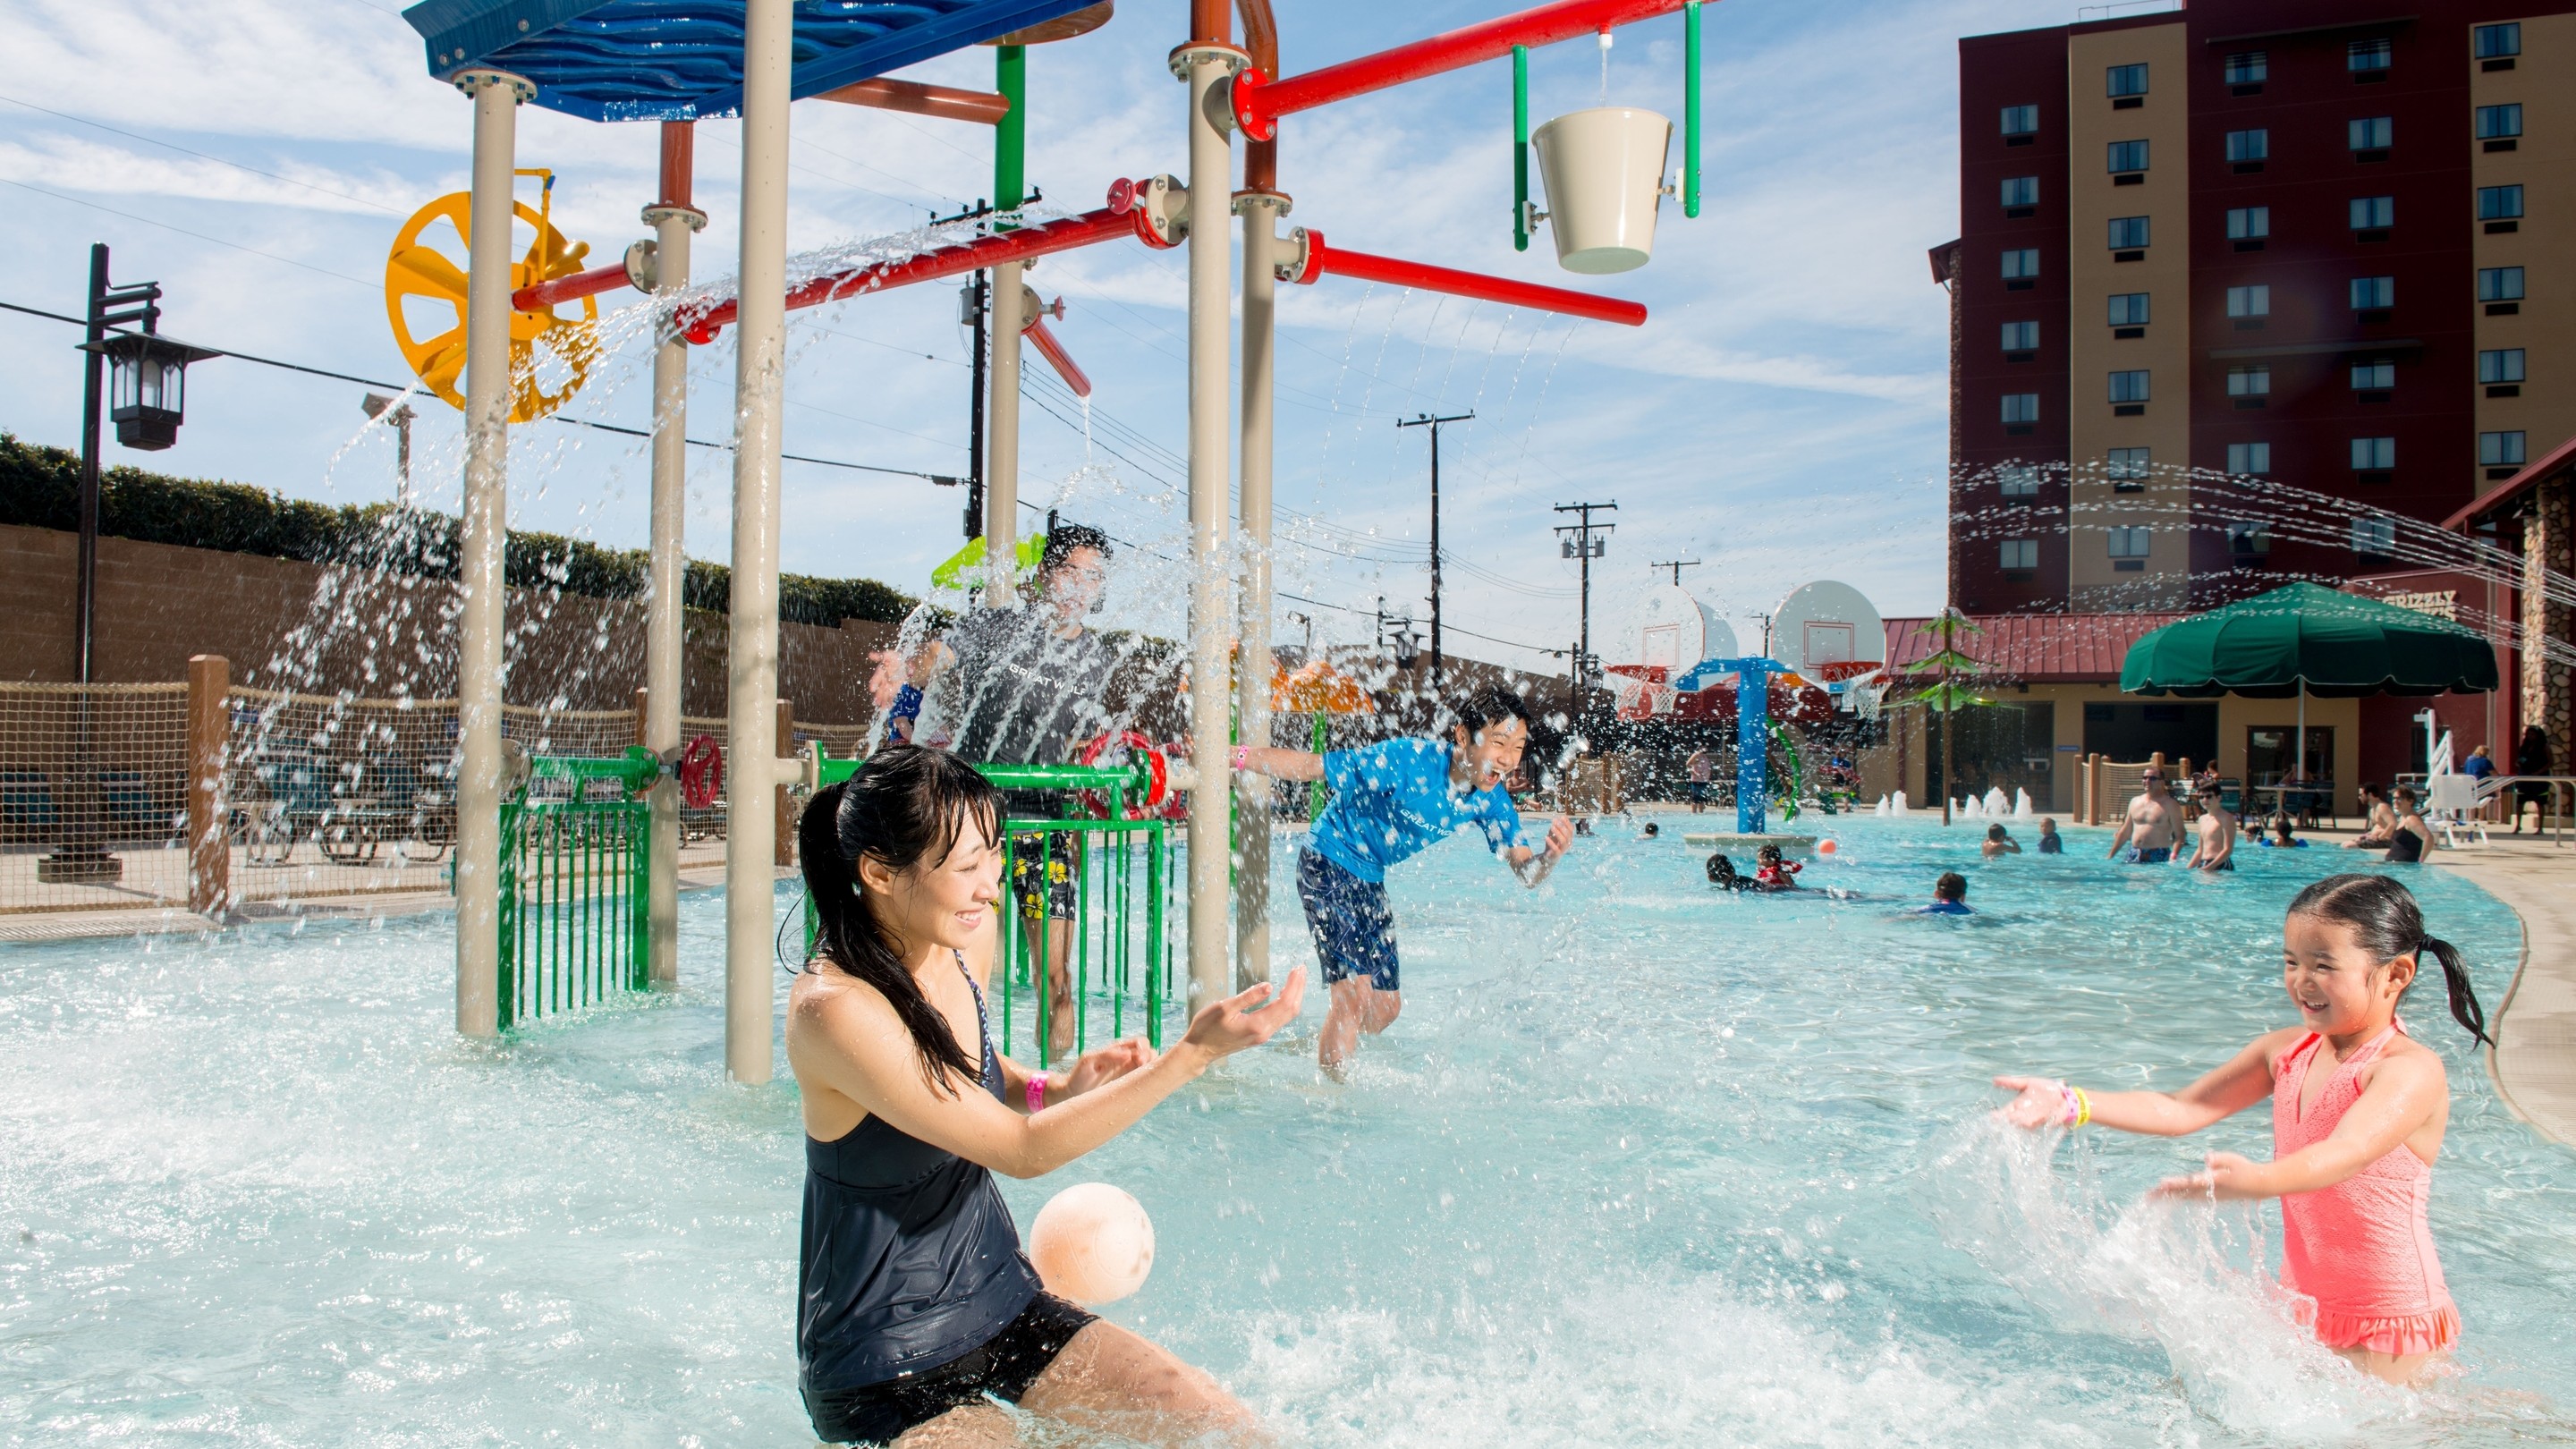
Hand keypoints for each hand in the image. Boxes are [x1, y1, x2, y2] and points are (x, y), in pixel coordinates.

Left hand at [1059, 1037, 1154, 1097]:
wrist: (1073, 1095)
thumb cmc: (1079, 1076)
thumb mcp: (1089, 1061)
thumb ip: (1107, 1055)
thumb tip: (1128, 1054)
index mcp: (1117, 1050)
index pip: (1139, 1042)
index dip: (1143, 1047)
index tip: (1138, 1057)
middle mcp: (1126, 1060)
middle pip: (1149, 1052)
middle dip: (1150, 1057)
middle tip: (1141, 1065)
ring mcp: (1128, 1073)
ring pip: (1151, 1066)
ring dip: (1151, 1068)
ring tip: (1142, 1075)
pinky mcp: (1128, 1086)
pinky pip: (1144, 1081)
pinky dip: (1149, 1080)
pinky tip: (1142, 1084)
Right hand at [1179, 968, 1307, 1059]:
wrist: (1199, 1050)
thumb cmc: (1207, 1028)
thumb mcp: (1224, 1008)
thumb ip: (1248, 997)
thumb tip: (1270, 986)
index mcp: (1257, 1024)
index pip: (1285, 1002)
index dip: (1294, 984)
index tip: (1298, 968)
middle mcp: (1264, 1032)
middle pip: (1291, 1009)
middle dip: (1299, 988)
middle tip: (1302, 969)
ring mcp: (1262, 1035)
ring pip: (1287, 1015)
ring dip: (1295, 995)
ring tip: (1298, 978)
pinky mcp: (1258, 1035)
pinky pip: (1279, 1019)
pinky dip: (1286, 1004)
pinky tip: (1285, 994)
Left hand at [1542, 814, 1575, 856]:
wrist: (1548, 858)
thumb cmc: (1552, 845)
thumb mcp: (1553, 835)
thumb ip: (1555, 828)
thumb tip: (1555, 819)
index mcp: (1569, 838)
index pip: (1571, 830)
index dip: (1567, 823)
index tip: (1562, 817)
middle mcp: (1568, 844)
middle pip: (1568, 835)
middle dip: (1562, 827)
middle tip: (1555, 821)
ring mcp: (1563, 850)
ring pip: (1563, 841)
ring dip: (1558, 833)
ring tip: (1551, 827)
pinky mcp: (1557, 855)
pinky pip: (1556, 849)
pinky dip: (1551, 843)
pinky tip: (1546, 837)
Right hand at [1991, 1075, 2067, 1129]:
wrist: (2063, 1096)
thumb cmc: (2045, 1089)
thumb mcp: (2027, 1083)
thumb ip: (2012, 1082)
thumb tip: (1993, 1080)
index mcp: (2018, 1104)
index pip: (2006, 1111)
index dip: (1999, 1115)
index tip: (1992, 1117)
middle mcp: (2024, 1114)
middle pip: (2014, 1119)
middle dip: (2009, 1120)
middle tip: (2004, 1119)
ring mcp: (2034, 1119)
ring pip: (2024, 1123)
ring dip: (2020, 1122)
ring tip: (2015, 1120)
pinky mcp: (2045, 1122)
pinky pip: (2038, 1124)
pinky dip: (2034, 1123)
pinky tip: (2028, 1121)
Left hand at [2152, 1151, 2260, 1200]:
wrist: (2258, 1186)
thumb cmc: (2245, 1169)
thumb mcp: (2234, 1160)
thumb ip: (2219, 1159)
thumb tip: (2207, 1158)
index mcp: (2211, 1181)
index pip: (2190, 1182)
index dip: (2176, 1184)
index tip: (2162, 1184)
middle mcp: (2207, 1191)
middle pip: (2181, 1193)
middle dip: (2164, 1195)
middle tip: (2146, 1197)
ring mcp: (2208, 1196)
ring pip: (2184, 1197)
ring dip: (2167, 1197)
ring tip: (2150, 1198)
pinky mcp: (2209, 1198)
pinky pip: (2189, 1198)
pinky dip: (2177, 1198)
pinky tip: (2167, 1198)